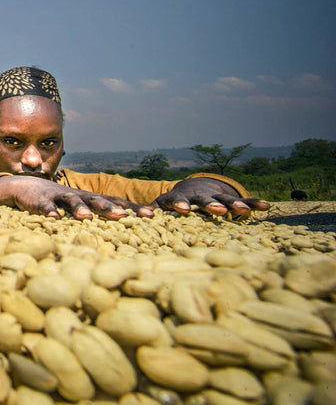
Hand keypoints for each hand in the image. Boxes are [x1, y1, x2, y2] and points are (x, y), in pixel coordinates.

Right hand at [0, 175, 153, 219]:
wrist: (23, 187)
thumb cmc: (57, 202)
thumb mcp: (78, 207)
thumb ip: (95, 216)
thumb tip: (123, 233)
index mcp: (89, 199)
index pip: (115, 201)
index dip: (132, 208)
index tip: (152, 216)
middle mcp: (77, 196)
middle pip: (96, 200)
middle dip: (109, 208)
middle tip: (123, 217)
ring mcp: (57, 197)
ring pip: (70, 201)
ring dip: (78, 208)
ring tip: (87, 217)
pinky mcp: (38, 201)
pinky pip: (44, 207)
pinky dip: (48, 212)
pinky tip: (53, 220)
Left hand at [152, 177, 268, 216]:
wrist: (191, 187)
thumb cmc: (172, 202)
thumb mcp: (160, 206)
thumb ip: (150, 211)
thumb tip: (138, 217)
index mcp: (178, 199)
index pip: (177, 201)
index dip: (180, 205)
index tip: (182, 210)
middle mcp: (197, 196)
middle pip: (203, 200)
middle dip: (209, 205)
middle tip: (217, 210)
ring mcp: (214, 197)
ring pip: (225, 200)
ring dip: (234, 204)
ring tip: (245, 210)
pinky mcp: (228, 199)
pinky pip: (243, 202)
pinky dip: (253, 203)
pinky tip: (266, 206)